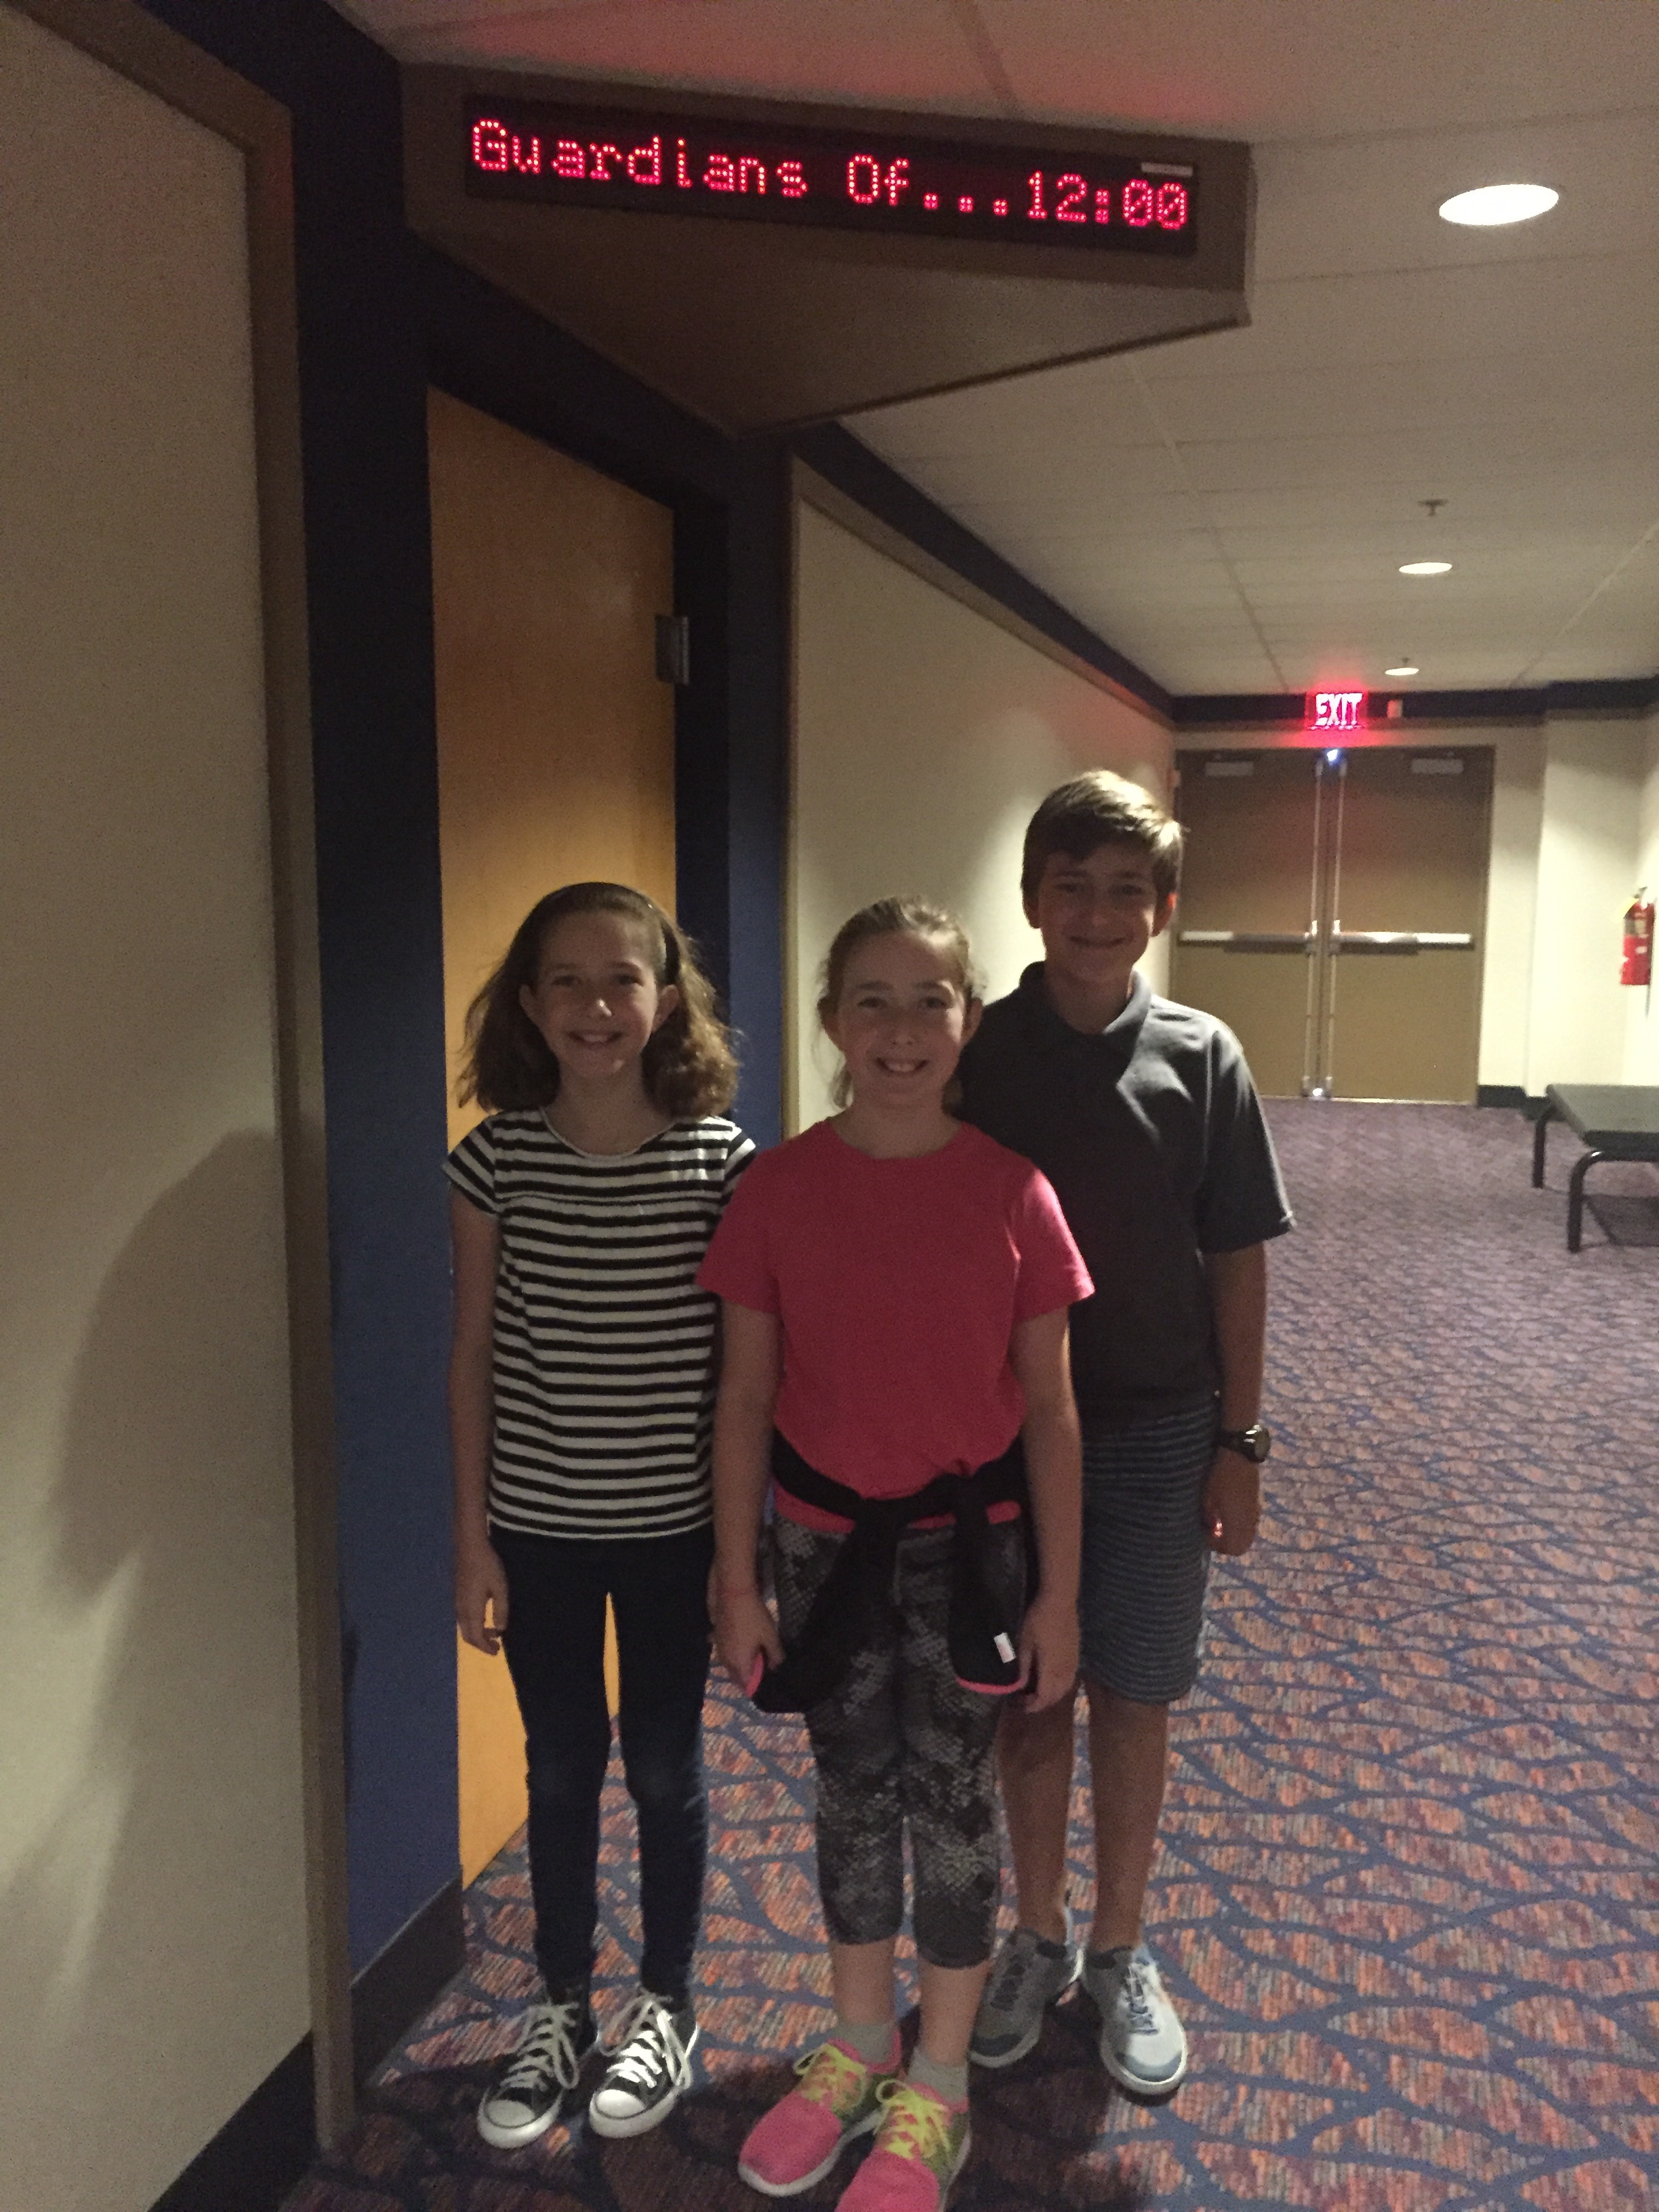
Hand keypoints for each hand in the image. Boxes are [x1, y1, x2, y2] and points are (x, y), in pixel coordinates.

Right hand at [456, 1535, 508, 1654]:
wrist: (469, 1546)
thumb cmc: (487, 1566)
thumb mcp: (500, 1588)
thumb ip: (500, 1610)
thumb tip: (499, 1630)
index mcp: (471, 1610)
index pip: (475, 1637)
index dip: (485, 1648)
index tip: (497, 1652)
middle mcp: (461, 1609)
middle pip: (467, 1635)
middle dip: (481, 1644)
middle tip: (496, 1646)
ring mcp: (457, 1601)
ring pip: (464, 1627)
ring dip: (477, 1633)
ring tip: (493, 1633)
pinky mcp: (457, 1594)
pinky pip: (463, 1618)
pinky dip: (474, 1624)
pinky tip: (485, 1617)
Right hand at [713, 1586, 782, 1691]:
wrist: (733, 1593)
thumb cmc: (753, 1618)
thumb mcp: (770, 1636)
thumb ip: (775, 1656)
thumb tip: (775, 1667)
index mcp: (738, 1664)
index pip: (746, 1685)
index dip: (756, 1686)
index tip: (766, 1679)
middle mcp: (725, 1660)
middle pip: (736, 1675)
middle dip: (748, 1675)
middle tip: (763, 1665)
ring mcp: (718, 1647)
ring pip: (730, 1663)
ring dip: (740, 1662)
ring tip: (753, 1653)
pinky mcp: (715, 1635)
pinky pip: (725, 1649)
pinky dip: (732, 1649)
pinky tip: (739, 1640)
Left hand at [1017, 1592, 1078, 1711]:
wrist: (1060, 1602)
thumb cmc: (1038, 1620)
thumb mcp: (1024, 1642)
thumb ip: (1023, 1666)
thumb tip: (1019, 1685)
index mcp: (1051, 1669)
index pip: (1044, 1697)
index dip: (1033, 1705)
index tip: (1021, 1705)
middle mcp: (1065, 1670)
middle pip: (1056, 1696)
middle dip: (1041, 1703)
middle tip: (1027, 1700)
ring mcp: (1073, 1663)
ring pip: (1065, 1689)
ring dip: (1052, 1696)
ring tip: (1037, 1692)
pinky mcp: (1077, 1656)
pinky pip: (1070, 1679)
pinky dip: (1060, 1686)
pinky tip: (1051, 1680)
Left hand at [1203, 1450, 1260, 1554]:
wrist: (1239, 1451)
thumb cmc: (1219, 1474)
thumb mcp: (1207, 1497)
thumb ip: (1209, 1517)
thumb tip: (1210, 1526)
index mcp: (1238, 1521)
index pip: (1233, 1549)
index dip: (1217, 1546)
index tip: (1205, 1534)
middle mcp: (1250, 1520)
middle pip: (1241, 1545)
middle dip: (1226, 1543)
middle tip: (1211, 1530)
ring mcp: (1256, 1510)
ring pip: (1247, 1534)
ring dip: (1234, 1533)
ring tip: (1218, 1519)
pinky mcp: (1257, 1501)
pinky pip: (1250, 1521)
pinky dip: (1239, 1522)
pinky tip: (1227, 1508)